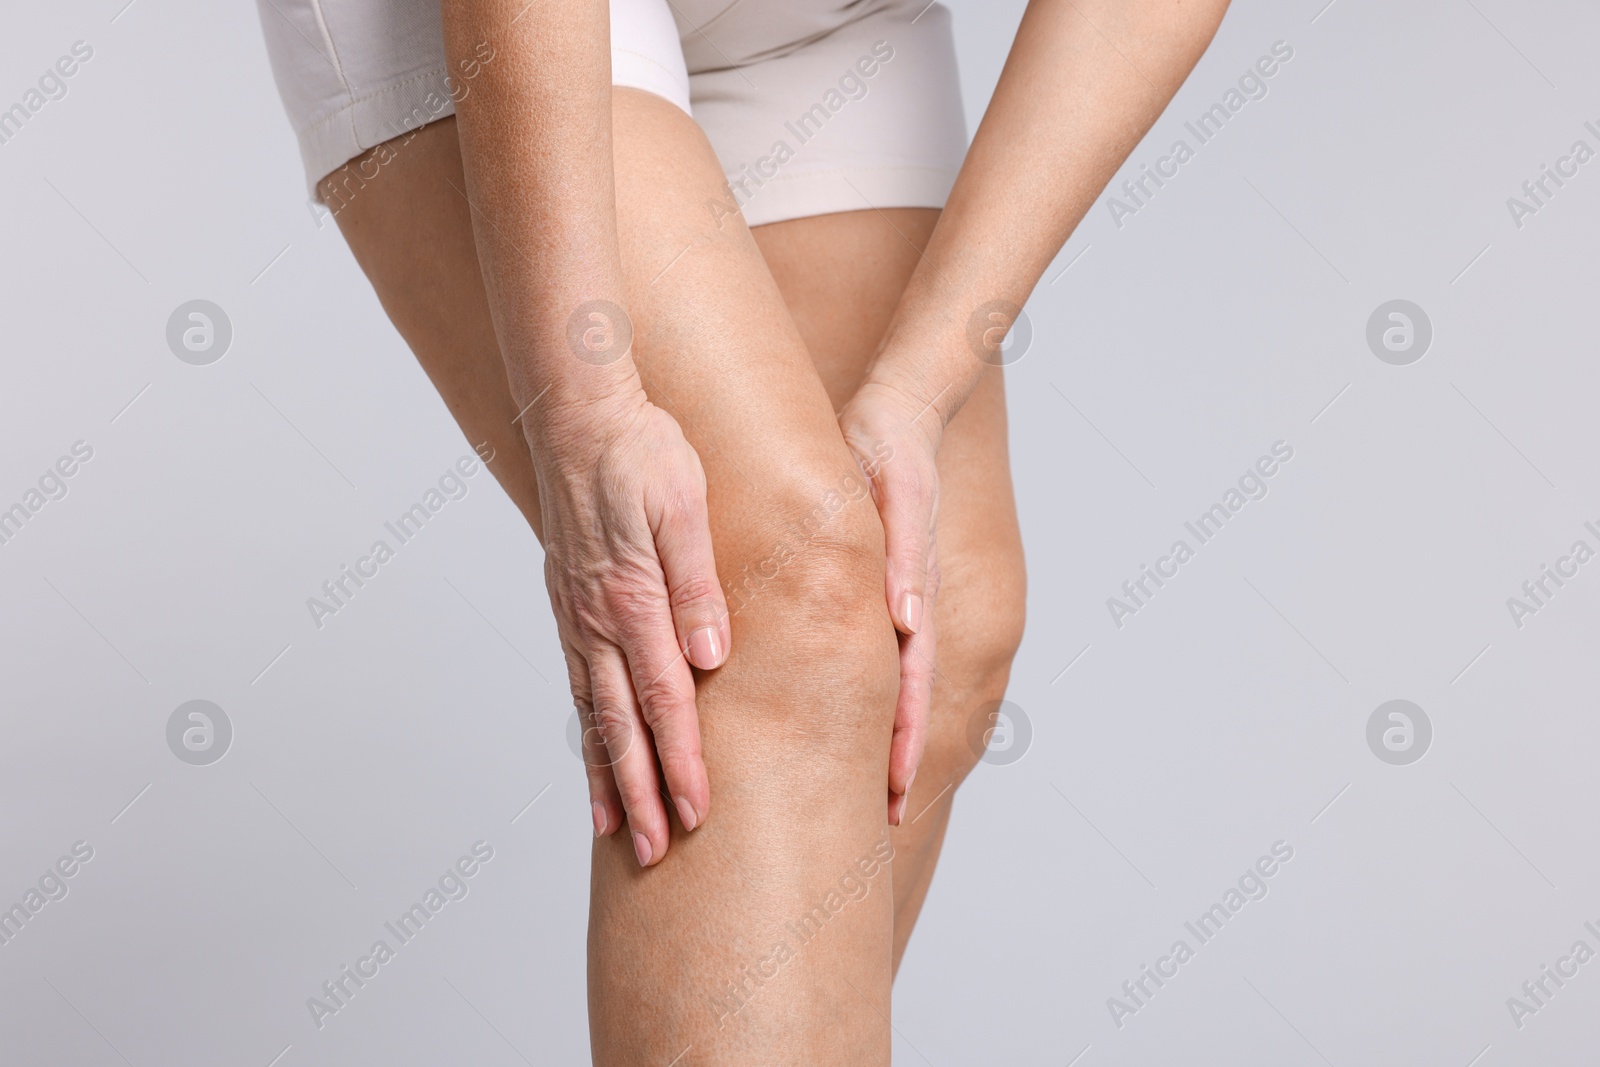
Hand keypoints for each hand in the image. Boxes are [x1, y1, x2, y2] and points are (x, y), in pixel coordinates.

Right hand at [531, 389, 730, 866]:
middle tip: (661, 851)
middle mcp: (597, 619)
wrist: (577, 409)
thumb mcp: (684, 504)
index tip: (700, 813)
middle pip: (623, 724)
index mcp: (632, 597)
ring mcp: (576, 616)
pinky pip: (577, 684)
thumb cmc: (642, 448)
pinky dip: (585, 730)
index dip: (683, 761)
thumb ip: (698, 581)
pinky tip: (594, 755)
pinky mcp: (568, 606)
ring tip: (621, 830)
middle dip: (644, 793)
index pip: (665, 700)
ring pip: (593, 713)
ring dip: (608, 776)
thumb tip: (712, 656)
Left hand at [837, 380, 943, 825]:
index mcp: (913, 596)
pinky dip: (870, 694)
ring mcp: (897, 602)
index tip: (891, 797)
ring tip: (868, 789)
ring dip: (883, 737)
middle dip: (895, 760)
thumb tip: (908, 623)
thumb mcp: (898, 497)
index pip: (910, 686)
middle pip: (905, 700)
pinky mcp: (882, 589)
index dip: (900, 744)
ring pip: (891, 684)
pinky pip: (877, 654)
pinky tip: (846, 716)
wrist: (897, 414)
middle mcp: (908, 608)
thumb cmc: (893, 451)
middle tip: (882, 819)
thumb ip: (905, 558)